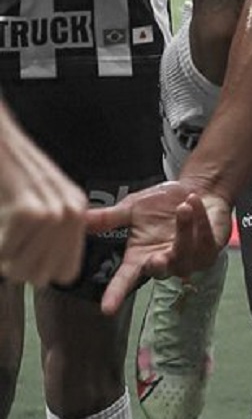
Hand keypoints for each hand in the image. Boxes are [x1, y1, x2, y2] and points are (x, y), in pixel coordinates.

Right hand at [0, 114, 86, 286]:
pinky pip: (4, 253)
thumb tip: (43, 271)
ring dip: (6, 258)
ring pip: (22, 270)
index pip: (67, 272)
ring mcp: (50, 212)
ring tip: (5, 233)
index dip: (41, 271)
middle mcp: (69, 212)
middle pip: (42, 276)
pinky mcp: (27, 212)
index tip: (26, 259)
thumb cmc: (13, 172)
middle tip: (9, 245)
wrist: (0, 141)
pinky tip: (0, 222)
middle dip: (19, 268)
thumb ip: (54, 230)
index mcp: (76, 209)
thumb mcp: (46, 195)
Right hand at [86, 179, 232, 314]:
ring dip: (184, 230)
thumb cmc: (162, 204)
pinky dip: (199, 219)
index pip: (125, 280)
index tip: (106, 309)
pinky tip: (193, 201)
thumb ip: (108, 218)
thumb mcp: (132, 208)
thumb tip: (77, 219)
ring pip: (185, 254)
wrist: (197, 190)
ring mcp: (188, 259)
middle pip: (159, 272)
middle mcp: (163, 262)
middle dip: (159, 266)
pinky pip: (205, 239)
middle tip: (156, 258)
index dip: (116, 294)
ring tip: (183, 207)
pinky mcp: (209, 249)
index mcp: (141, 257)